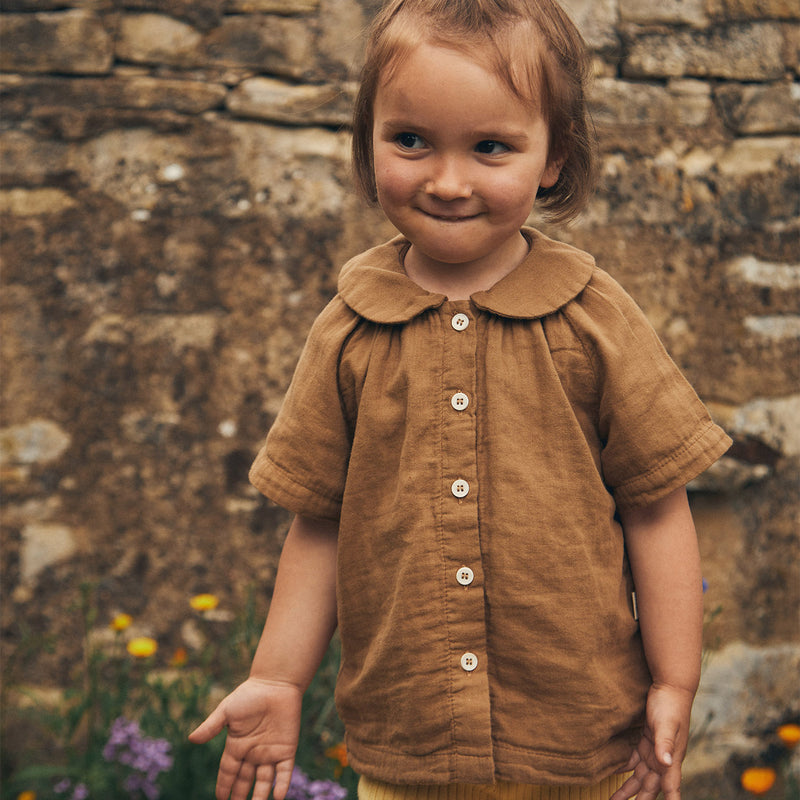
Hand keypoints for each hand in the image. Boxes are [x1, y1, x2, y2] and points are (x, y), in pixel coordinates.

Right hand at [189, 677, 302, 799]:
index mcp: (237, 745)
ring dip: (260, 797)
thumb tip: (191, 739)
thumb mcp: (226, 710)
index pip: (228, 772)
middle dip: (239, 797)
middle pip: (244, 781)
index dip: (224, 786)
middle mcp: (253, 753)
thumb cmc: (249, 694)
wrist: (276, 683)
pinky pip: (284, 772)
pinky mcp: (287, 749)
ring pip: (264, 781)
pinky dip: (282, 785)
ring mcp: (270, 752)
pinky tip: (278, 797)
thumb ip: (211, 726)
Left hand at [610, 683, 693, 799]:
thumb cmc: (671, 705)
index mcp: (671, 758)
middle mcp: (664, 759)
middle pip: (651, 786)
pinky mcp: (647, 740)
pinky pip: (635, 760)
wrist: (670, 686)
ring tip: (615, 799)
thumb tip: (666, 763)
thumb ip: (665, 743)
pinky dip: (625, 768)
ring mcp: (655, 750)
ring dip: (629, 788)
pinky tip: (615, 773)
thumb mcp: (666, 724)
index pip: (670, 786)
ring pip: (641, 776)